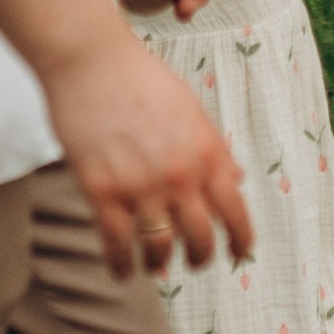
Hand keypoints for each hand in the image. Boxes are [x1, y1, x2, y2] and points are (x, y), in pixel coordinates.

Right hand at [44, 33, 254, 278]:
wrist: (91, 60)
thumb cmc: (141, 78)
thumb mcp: (191, 109)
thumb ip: (213, 148)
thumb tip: (235, 179)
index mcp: (206, 152)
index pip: (235, 210)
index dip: (241, 240)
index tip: (241, 254)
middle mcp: (179, 174)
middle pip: (200, 237)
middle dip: (200, 257)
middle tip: (194, 262)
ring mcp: (140, 186)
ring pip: (159, 246)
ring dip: (160, 263)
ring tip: (157, 267)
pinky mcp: (102, 192)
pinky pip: (116, 243)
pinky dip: (120, 265)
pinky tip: (121, 273)